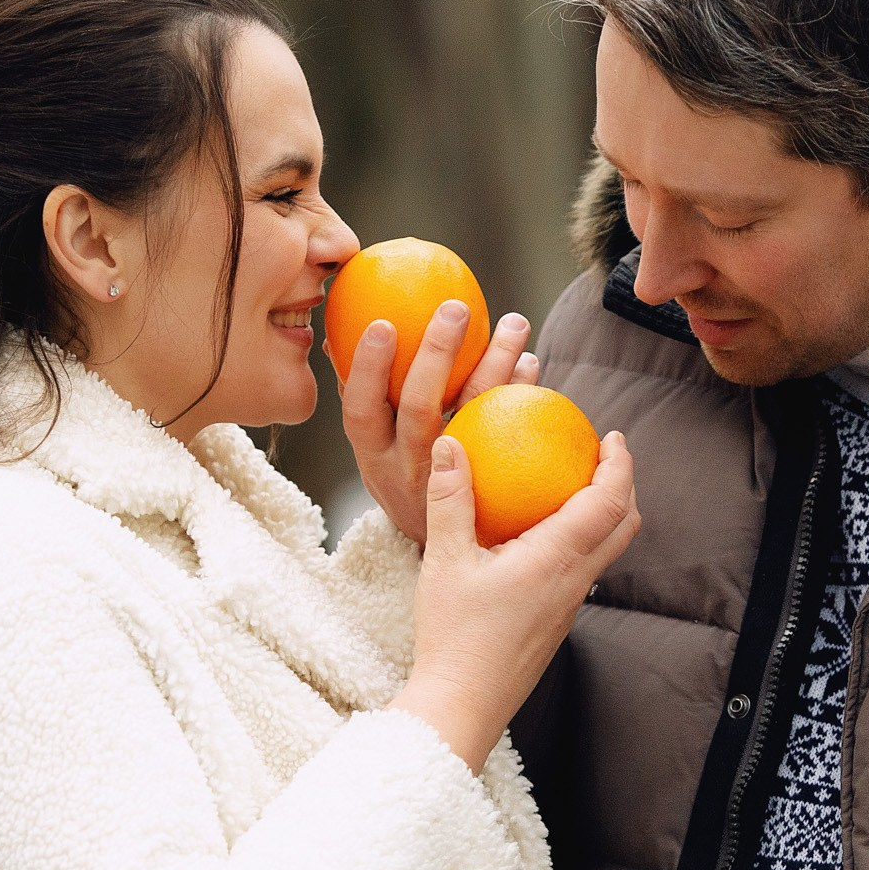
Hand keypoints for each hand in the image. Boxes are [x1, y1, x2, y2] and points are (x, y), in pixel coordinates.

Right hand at [342, 301, 535, 542]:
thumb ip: (362, 401)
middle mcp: (406, 470)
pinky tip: (531, 365)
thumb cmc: (405, 482)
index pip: (360, 410)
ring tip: (514, 323)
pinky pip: (510, 437)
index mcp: (371, 457)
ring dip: (496, 364)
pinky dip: (521, 394)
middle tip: (457, 307)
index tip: (384, 322)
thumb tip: (338, 339)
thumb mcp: (372, 452)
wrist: (446, 562)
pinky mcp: (490, 487)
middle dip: (437, 354)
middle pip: (420, 408)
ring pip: (474, 416)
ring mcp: (450, 481)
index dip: (368, 368)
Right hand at [389, 431, 638, 771]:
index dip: (620, 465)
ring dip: (605, 514)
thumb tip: (450, 445)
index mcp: (557, 560)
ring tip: (574, 488)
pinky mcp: (557, 622)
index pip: (609, 502)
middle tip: (602, 456)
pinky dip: (581, 540)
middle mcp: (575, 582)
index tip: (613, 437)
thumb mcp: (445, 561)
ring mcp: (570, 606)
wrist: (463, 705)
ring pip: (608, 551)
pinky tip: (541, 536)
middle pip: (624, 525)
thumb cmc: (454, 638)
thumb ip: (450, 499)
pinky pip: (583, 571)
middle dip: (624, 485)